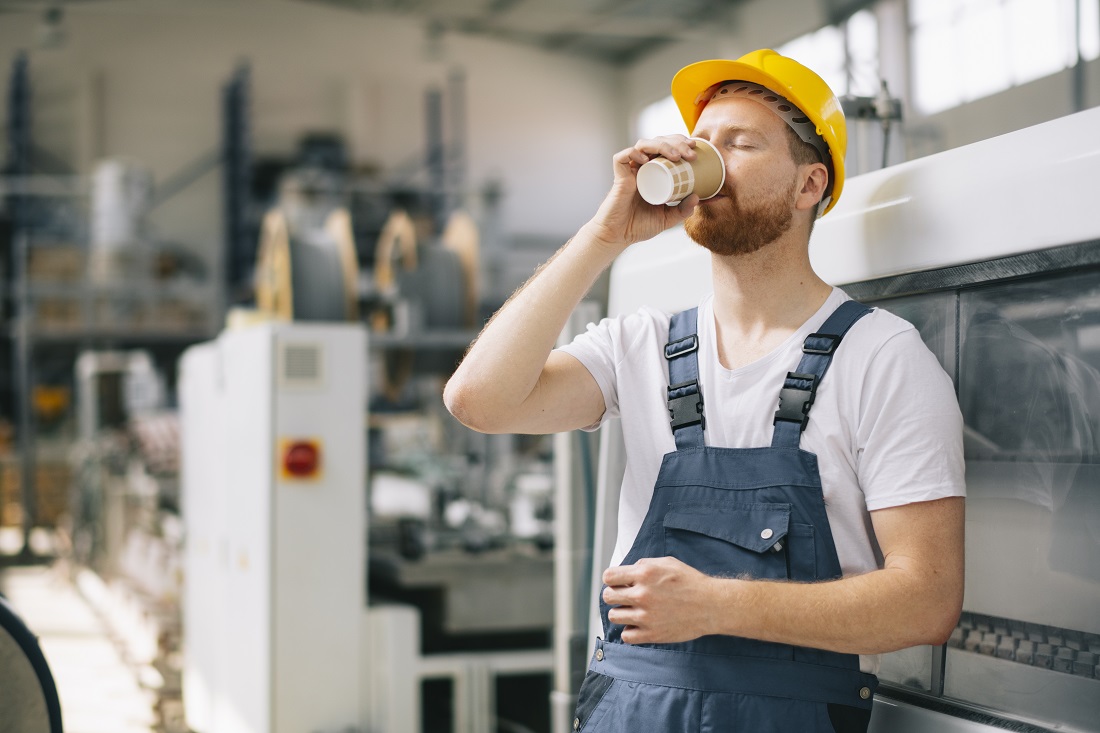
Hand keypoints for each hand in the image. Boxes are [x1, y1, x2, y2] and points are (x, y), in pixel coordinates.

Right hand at [584, 136, 700, 251]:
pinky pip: (622, 157)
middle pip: (658, 142)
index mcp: (653, 172)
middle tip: (691, 152)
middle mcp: (641, 167)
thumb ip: (682, 210)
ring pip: (643, 144)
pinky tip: (646, 159)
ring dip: (662, 145)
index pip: (666, 147)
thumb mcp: (667, 219)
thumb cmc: (638, 226)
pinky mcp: (619, 176)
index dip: (680, 143)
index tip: (695, 148)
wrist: (618, 236)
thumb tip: (697, 197)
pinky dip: (634, 153)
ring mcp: (630, 170)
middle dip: (676, 141)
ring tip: (676, 156)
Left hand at [601, 556, 720, 643]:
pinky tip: (640, 624)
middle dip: (615, 595)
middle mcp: (642, 594)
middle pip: (608, 597)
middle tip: (626, 597)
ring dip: (621, 612)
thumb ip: (643, 565)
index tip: (619, 582)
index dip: (612, 579)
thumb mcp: (667, 562)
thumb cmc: (690, 581)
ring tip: (633, 610)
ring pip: (614, 616)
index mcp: (644, 574)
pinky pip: (626, 636)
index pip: (608, 577)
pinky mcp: (652, 634)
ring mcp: (646, 616)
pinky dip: (630, 630)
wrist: (711, 605)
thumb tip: (626, 573)